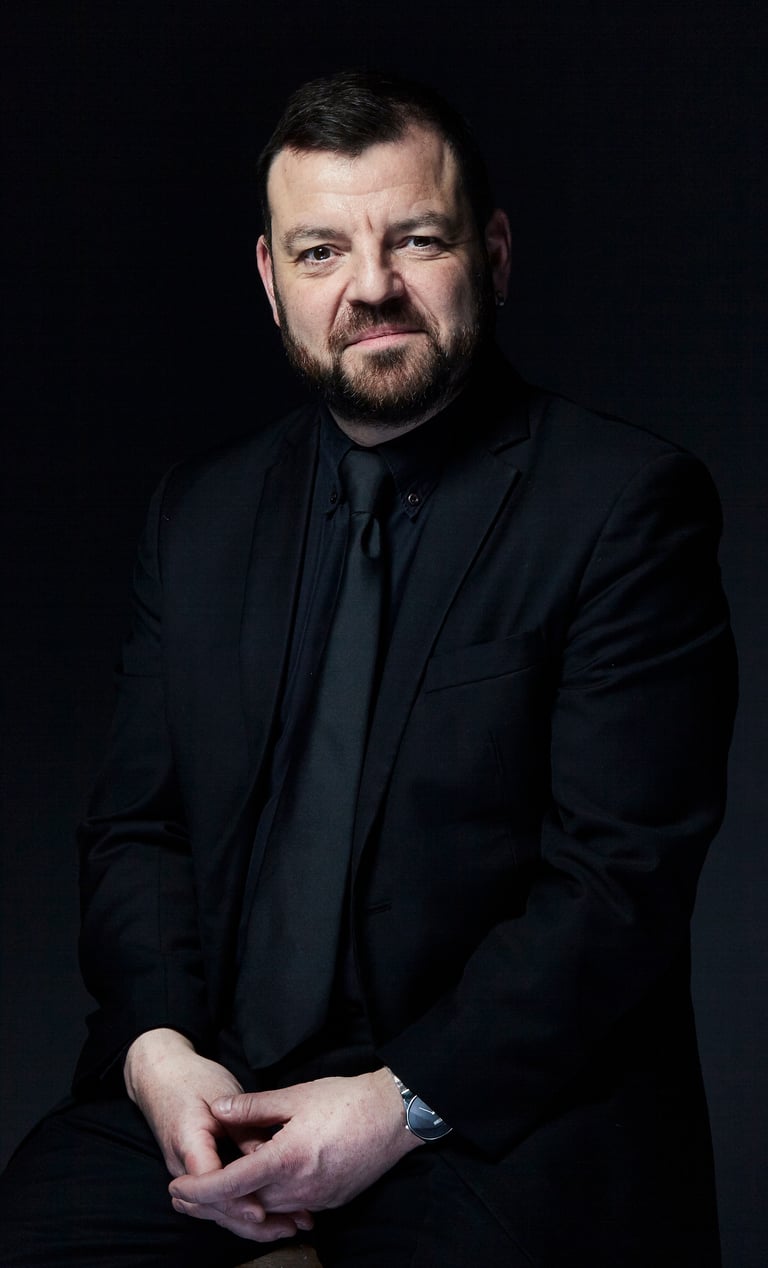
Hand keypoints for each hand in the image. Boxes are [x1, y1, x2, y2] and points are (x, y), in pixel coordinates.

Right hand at [124, 1028, 312, 1240]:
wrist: (160, 1075)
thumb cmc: (192, 1079)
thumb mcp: (222, 1094)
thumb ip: (244, 1128)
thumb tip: (270, 1159)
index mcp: (188, 1141)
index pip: (210, 1183)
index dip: (236, 1200)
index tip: (261, 1211)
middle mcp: (182, 1166)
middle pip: (213, 1207)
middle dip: (249, 1223)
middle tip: (289, 1226)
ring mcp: (185, 1173)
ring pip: (215, 1210)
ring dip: (248, 1223)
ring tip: (286, 1226)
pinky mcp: (195, 1174)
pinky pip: (215, 1200)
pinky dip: (239, 1210)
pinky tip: (266, 1215)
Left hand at [168, 1068, 420, 1239]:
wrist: (395, 1116)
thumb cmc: (347, 1100)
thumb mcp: (296, 1095)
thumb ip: (253, 1106)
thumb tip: (218, 1109)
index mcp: (287, 1158)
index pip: (231, 1185)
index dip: (199, 1191)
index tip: (176, 1190)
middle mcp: (300, 1188)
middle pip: (245, 1206)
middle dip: (212, 1204)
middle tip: (183, 1197)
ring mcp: (317, 1200)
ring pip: (266, 1211)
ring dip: (240, 1205)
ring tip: (215, 1194)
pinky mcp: (330, 1202)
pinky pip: (290, 1210)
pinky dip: (268, 1204)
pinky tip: (257, 1191)